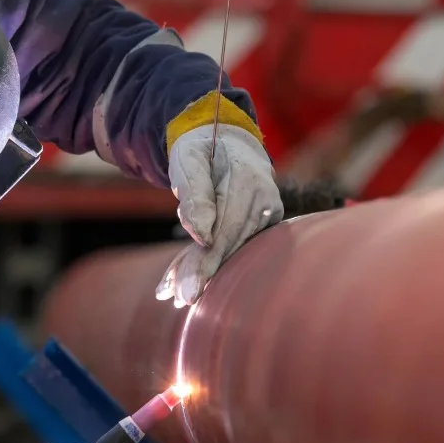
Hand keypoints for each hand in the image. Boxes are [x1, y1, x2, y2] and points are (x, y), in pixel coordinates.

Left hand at [157, 123, 282, 305]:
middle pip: (231, 245)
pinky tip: (187, 279)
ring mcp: (269, 213)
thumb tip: (202, 236)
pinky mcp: (265, 225)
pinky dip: (210, 262)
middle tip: (179, 299)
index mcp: (248, 180)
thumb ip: (194, 193)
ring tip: (174, 293)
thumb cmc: (202, 150)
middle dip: (203, 274)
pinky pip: (235, 246)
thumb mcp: (189, 161)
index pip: (227, 230)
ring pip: (233, 250)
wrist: (227, 143)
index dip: (208, 262)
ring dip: (203, 271)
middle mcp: (266, 200)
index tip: (191, 290)